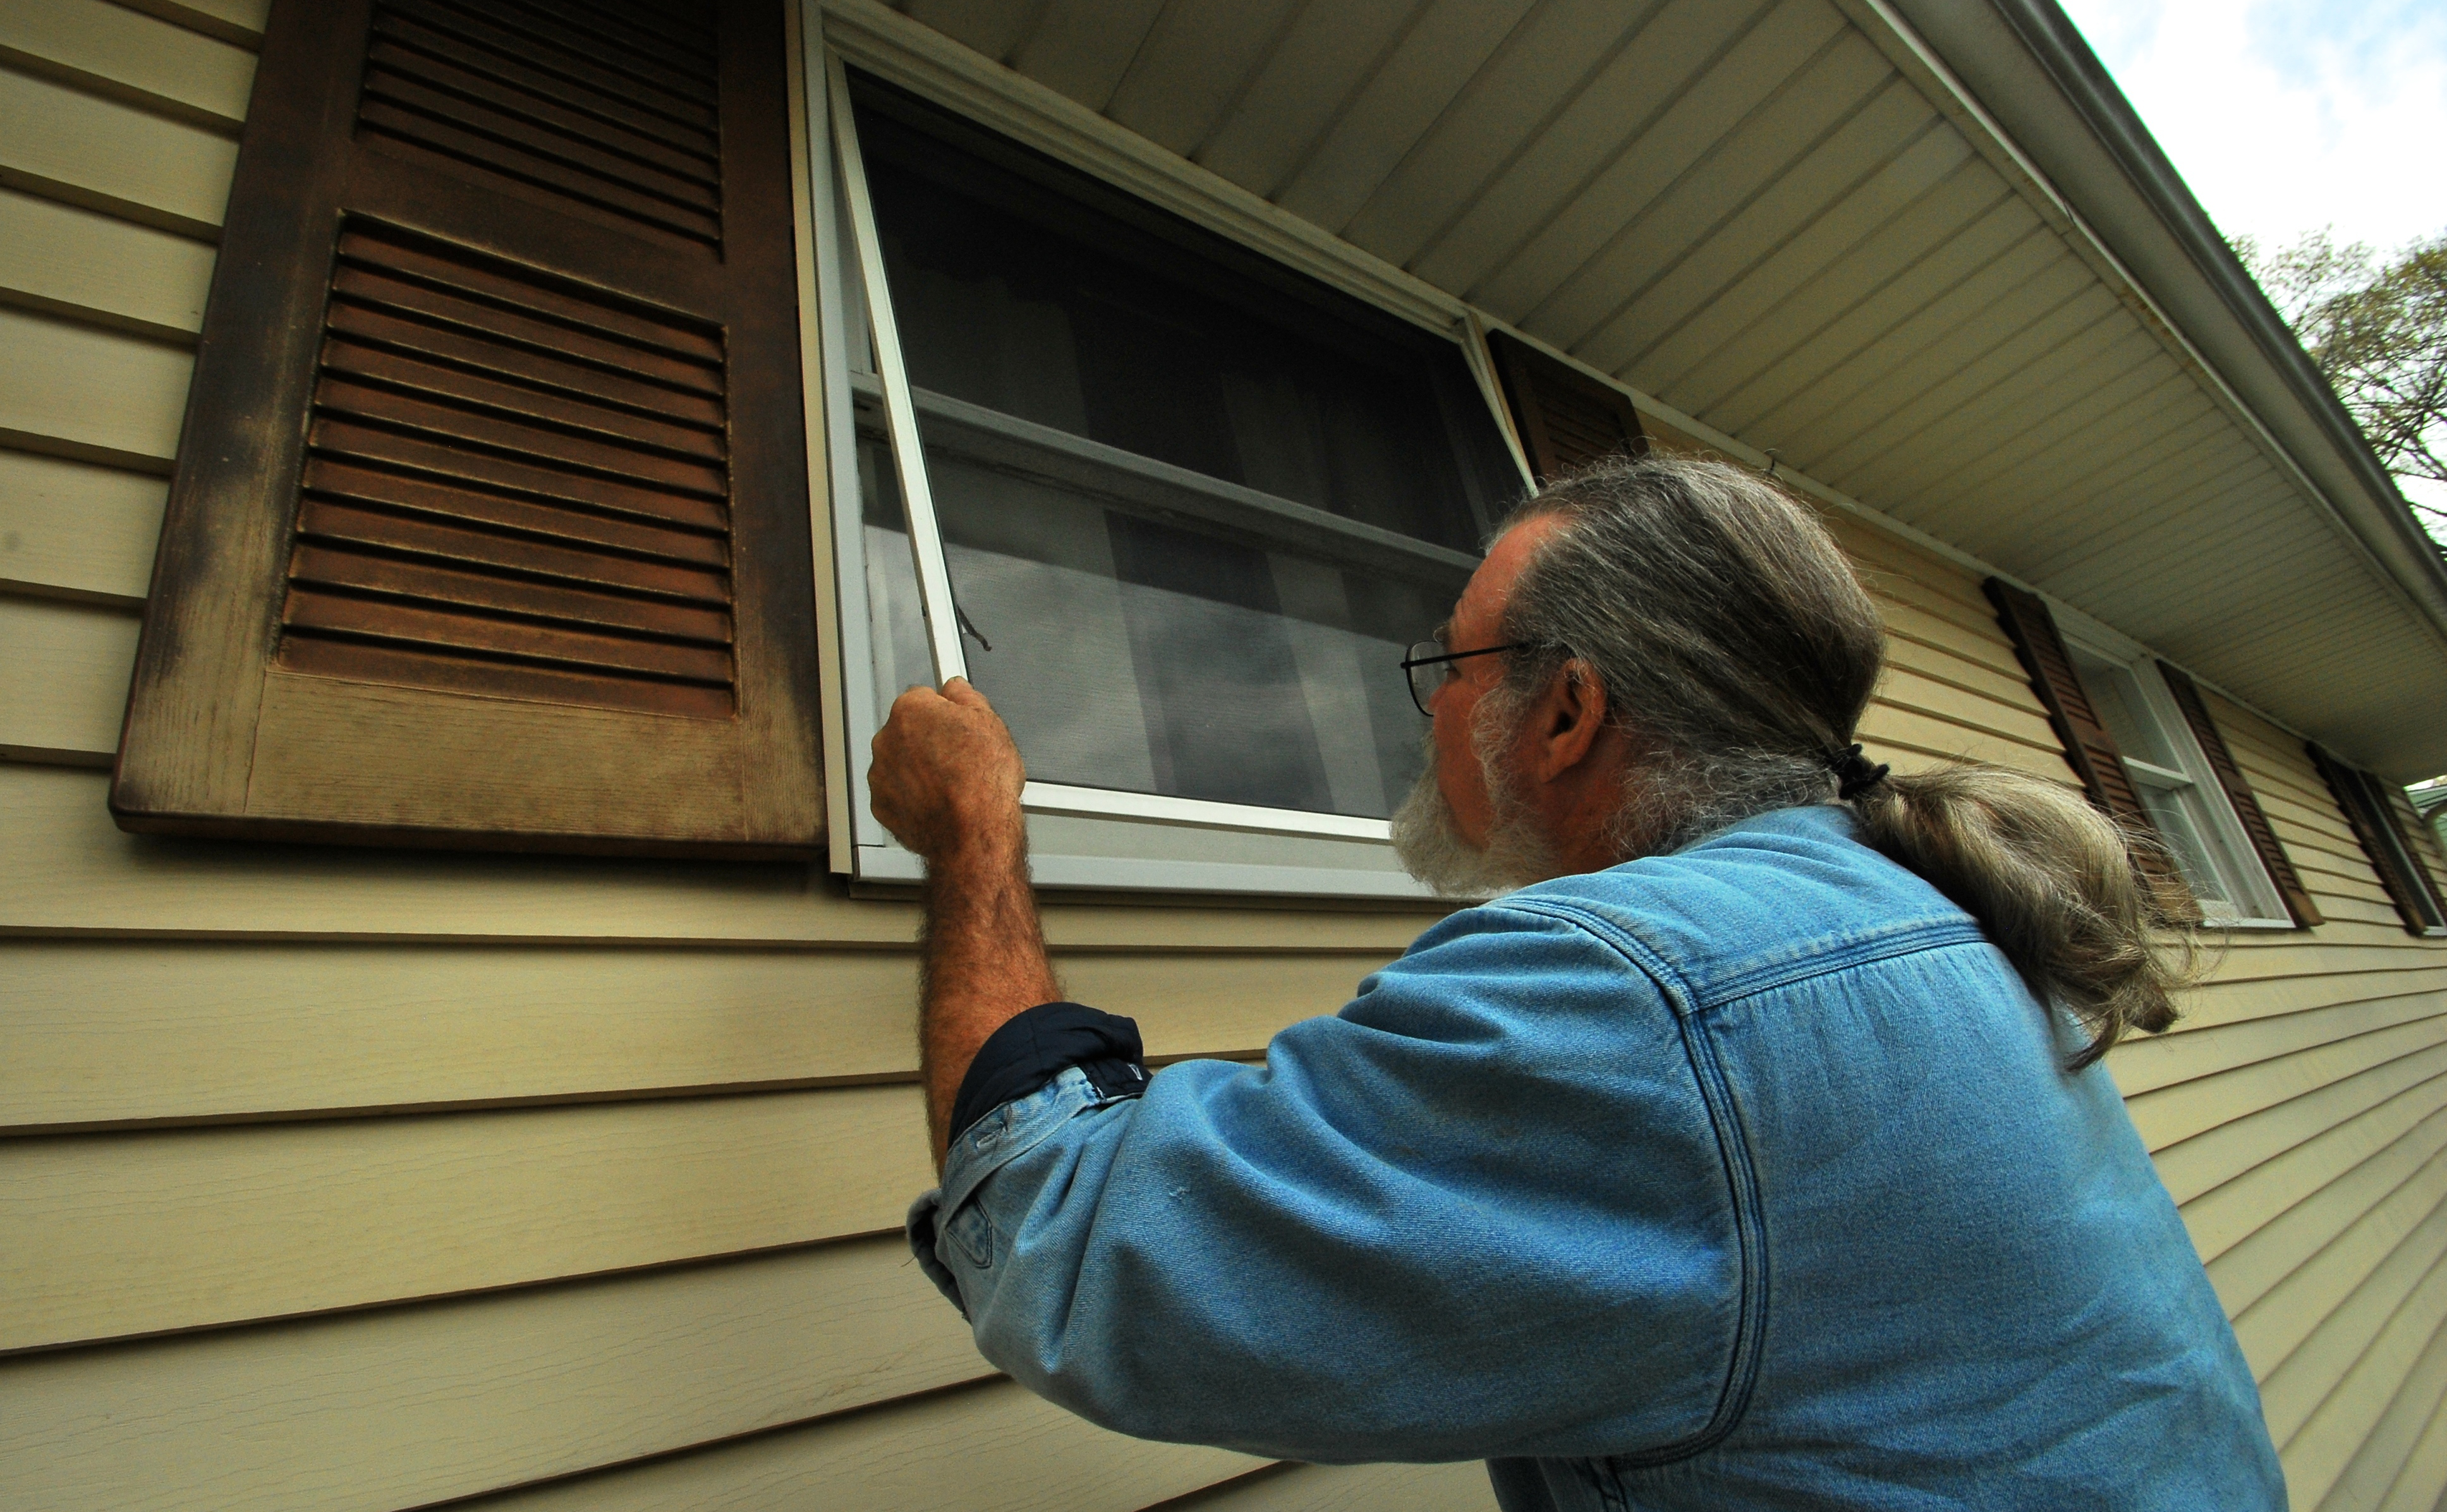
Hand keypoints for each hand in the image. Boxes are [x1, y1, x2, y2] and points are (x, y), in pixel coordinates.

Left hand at [869, 677, 1026, 864]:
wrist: (973, 830)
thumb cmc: (982, 780)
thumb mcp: (991, 723)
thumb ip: (967, 696)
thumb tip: (957, 688)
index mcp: (910, 710)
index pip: (923, 698)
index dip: (944, 712)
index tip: (955, 726)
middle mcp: (887, 738)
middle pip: (907, 732)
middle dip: (928, 741)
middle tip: (958, 759)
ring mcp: (880, 774)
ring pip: (900, 764)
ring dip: (918, 770)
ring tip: (950, 785)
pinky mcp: (880, 805)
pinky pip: (896, 794)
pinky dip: (912, 797)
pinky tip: (937, 802)